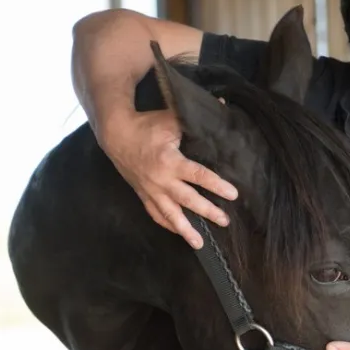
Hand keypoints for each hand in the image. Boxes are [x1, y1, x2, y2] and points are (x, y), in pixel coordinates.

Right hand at [100, 107, 237, 248]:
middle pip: (188, 200)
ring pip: (170, 215)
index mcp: (170, 161)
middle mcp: (161, 180)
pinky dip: (168, 225)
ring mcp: (151, 190)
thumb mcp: (171, 118)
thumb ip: (195, 119)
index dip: (217, 185)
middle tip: (225, 221)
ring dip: (185, 230)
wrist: (115, 134)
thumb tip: (224, 105)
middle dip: (207, 212)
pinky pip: (156, 214)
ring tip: (200, 244)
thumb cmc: (147, 125)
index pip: (198, 176)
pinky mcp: (143, 195)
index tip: (233, 194)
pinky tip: (179, 233)